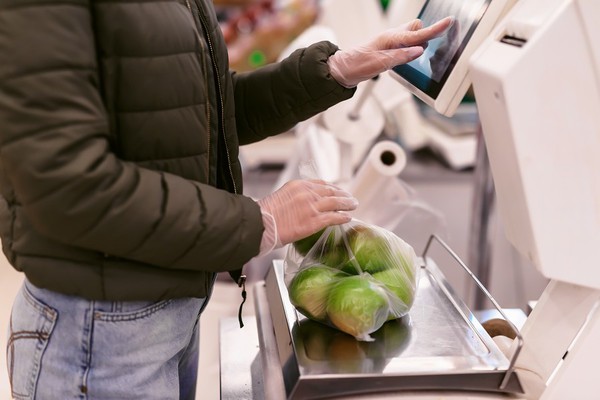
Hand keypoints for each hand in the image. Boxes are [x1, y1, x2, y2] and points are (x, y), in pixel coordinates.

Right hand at [257, 179, 357, 253]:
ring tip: (354, 205)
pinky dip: (342, 217)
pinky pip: (333, 217)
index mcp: (298, 185)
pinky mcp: (313, 221)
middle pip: (331, 191)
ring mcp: (311, 207)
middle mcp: (307, 193)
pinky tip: (348, 218)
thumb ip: (294, 197)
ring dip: (347, 204)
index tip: (338, 190)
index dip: (333, 187)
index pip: (321, 183)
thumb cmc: (265, 214)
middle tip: (351, 198)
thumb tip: (302, 205)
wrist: (260, 224)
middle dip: (343, 194)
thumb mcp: (281, 197)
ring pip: (335, 202)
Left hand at [327, 16, 453, 87]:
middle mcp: (392, 37)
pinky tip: (407, 58)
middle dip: (425, 35)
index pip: (417, 34)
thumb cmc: (357, 65)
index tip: (449, 21)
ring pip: (411, 37)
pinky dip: (410, 49)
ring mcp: (390, 43)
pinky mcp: (388, 50)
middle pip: (416, 28)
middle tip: (429, 47)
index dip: (434, 29)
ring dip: (417, 43)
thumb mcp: (380, 63)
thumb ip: (401, 56)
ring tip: (413, 56)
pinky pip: (405, 45)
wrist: (343, 70)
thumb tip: (420, 50)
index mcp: (391, 38)